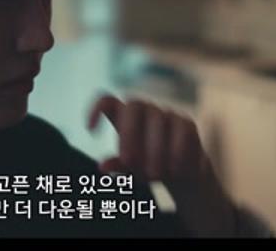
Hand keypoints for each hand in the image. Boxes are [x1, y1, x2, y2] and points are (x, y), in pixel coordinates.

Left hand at [88, 93, 237, 236]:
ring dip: (155, 149)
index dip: (96, 109)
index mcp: (122, 117)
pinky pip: (181, 130)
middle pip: (134, 106)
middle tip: (129, 161)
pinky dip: (177, 152)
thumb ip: (118, 165)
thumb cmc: (147, 167)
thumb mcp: (130, 170)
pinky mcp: (186, 123)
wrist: (181, 174)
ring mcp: (165, 113)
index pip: (106, 100)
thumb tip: (103, 166)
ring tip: (154, 175)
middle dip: (130, 133)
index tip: (90, 130)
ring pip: (158, 119)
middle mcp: (143, 109)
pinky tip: (175, 170)